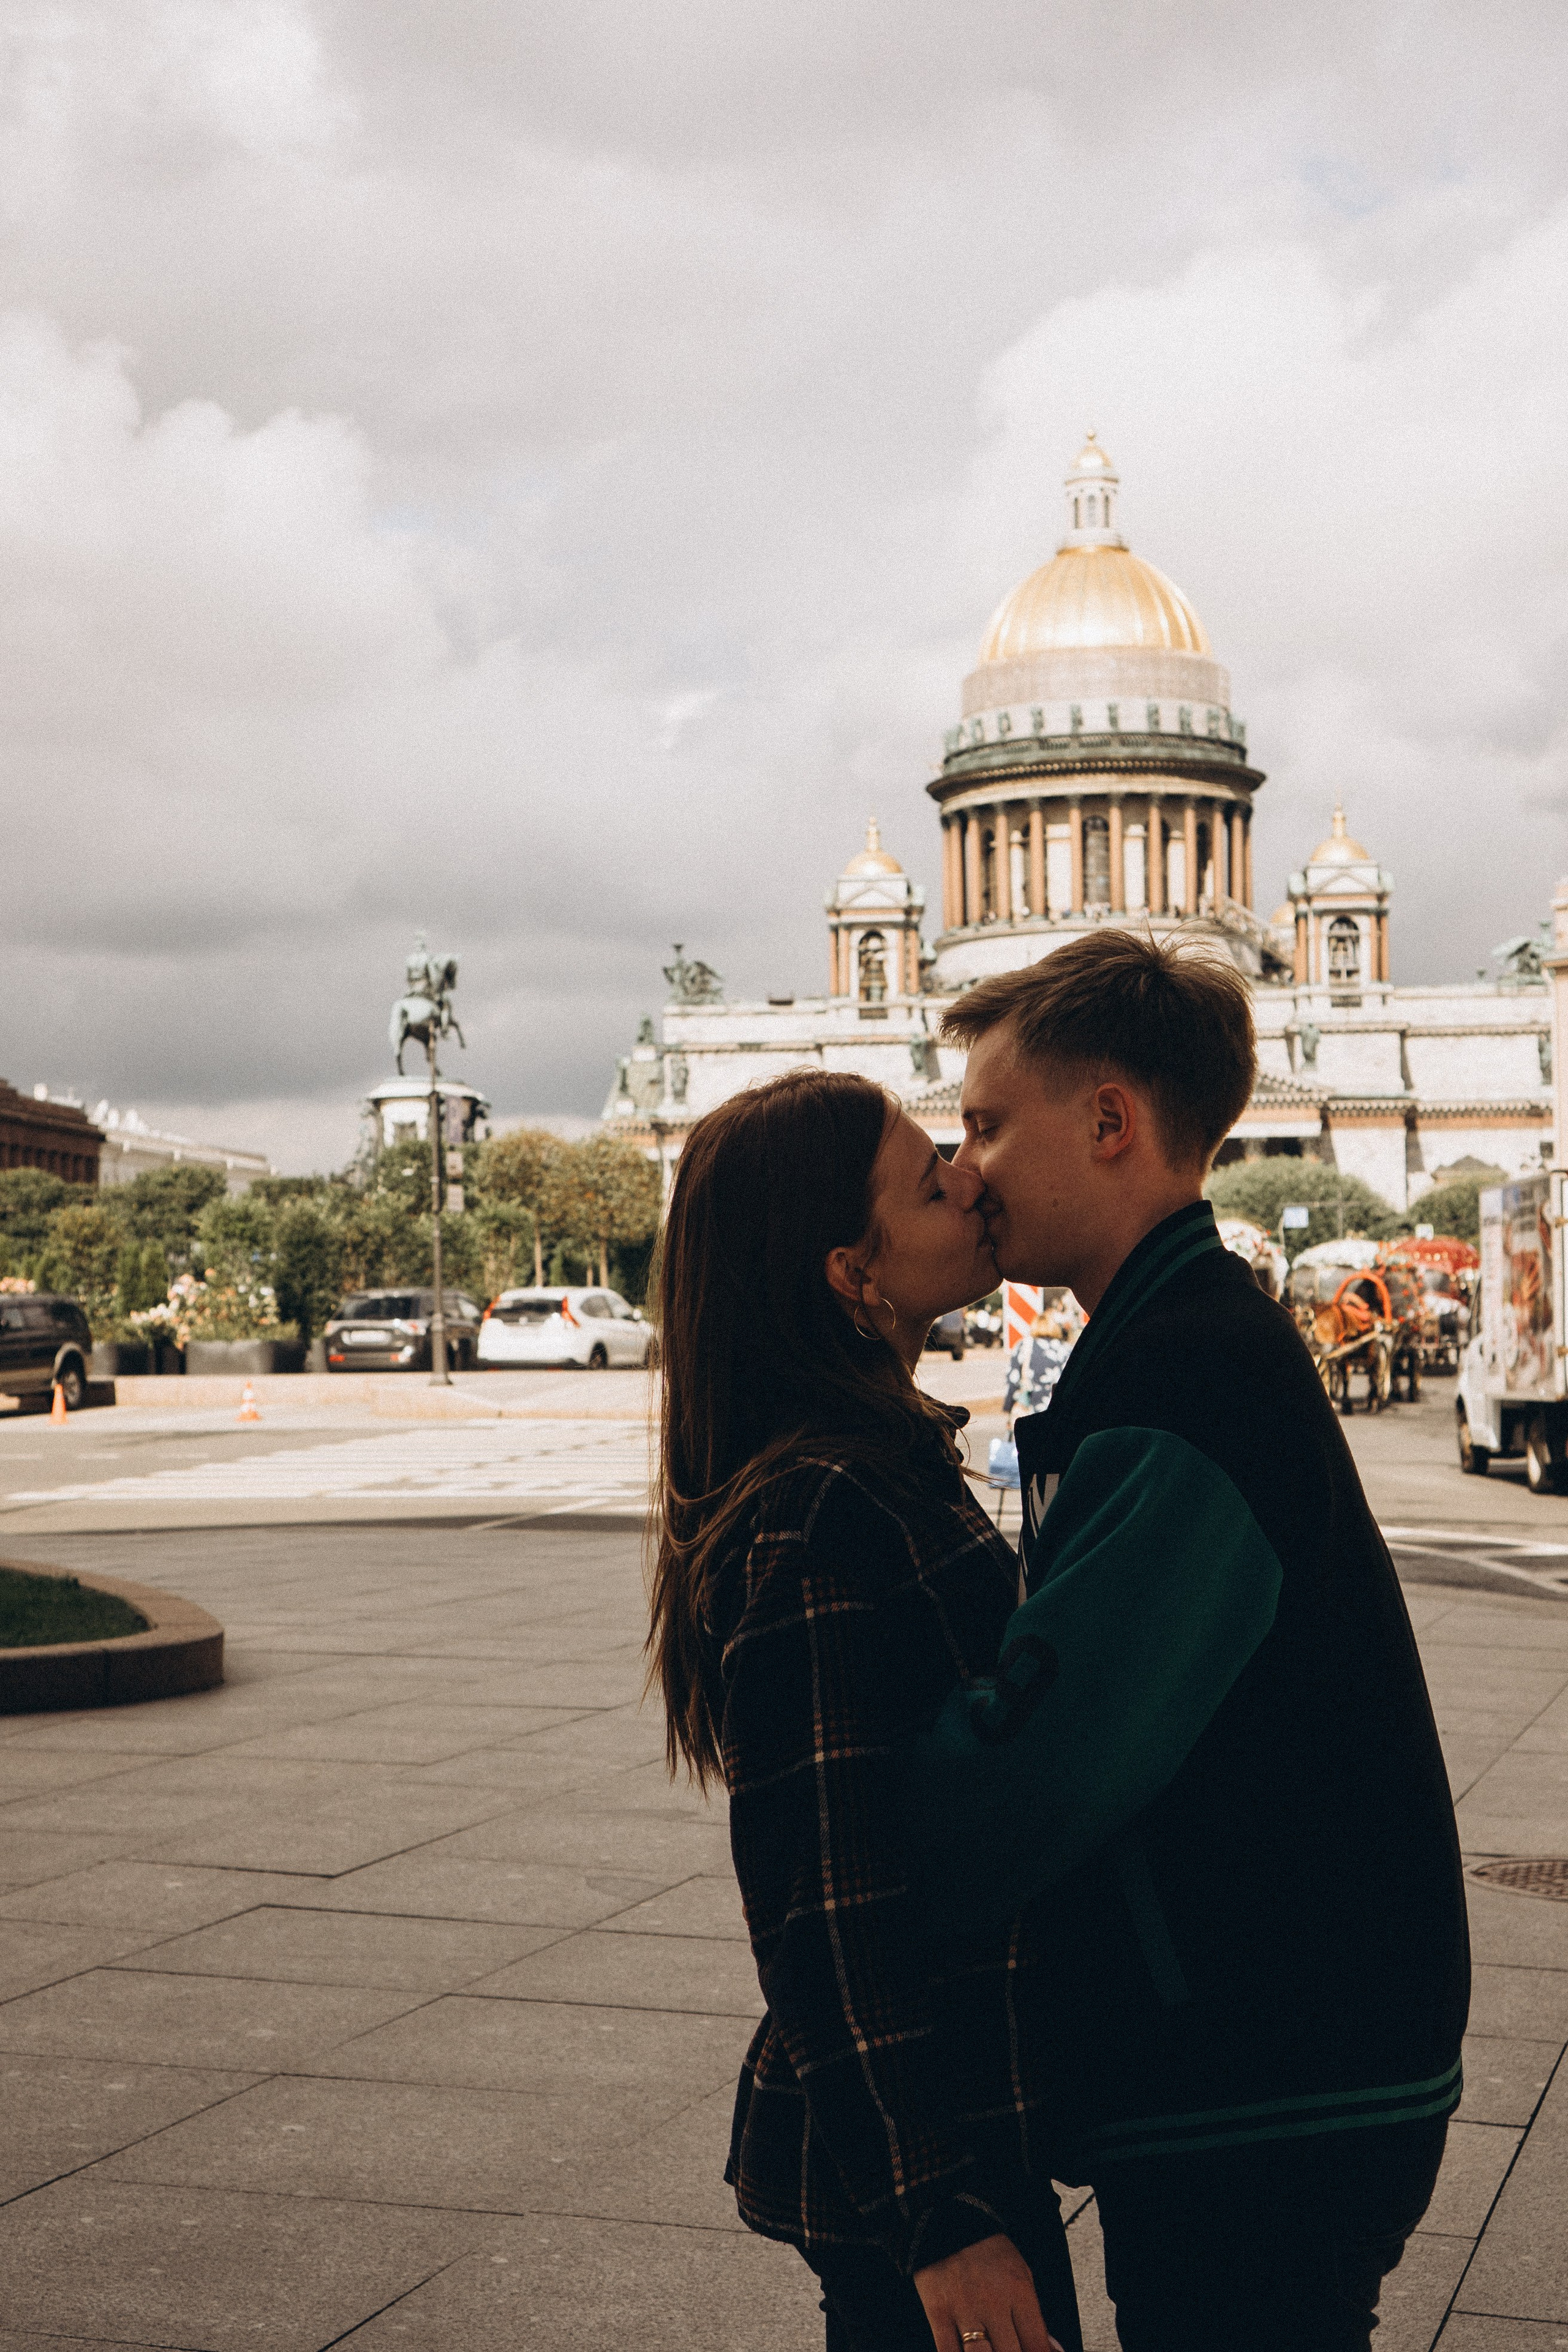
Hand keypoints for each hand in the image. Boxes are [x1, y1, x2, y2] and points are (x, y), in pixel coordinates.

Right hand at [913, 2232, 1062, 2351]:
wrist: (949, 2219)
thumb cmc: (989, 2252)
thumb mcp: (1022, 2275)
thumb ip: (1035, 2317)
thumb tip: (1051, 2350)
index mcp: (1018, 2292)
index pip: (1037, 2344)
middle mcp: (993, 2303)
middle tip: (1013, 2351)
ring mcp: (964, 2309)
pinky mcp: (938, 2312)